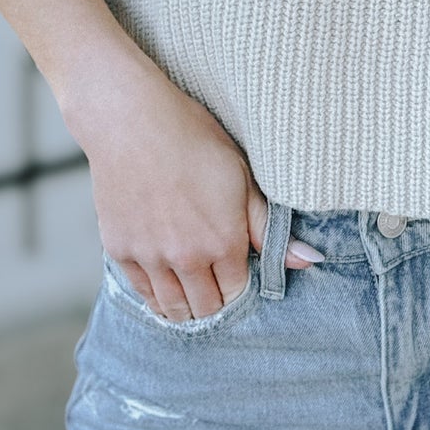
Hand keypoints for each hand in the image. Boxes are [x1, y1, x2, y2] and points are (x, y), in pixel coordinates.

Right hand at [73, 63, 323, 320]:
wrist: (132, 120)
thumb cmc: (192, 138)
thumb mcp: (240, 175)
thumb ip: (268, 226)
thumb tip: (308, 260)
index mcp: (223, 242)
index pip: (237, 294)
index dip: (241, 287)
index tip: (238, 274)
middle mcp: (187, 259)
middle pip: (206, 309)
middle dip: (215, 302)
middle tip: (215, 285)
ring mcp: (150, 258)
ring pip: (173, 309)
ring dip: (186, 307)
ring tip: (192, 292)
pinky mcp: (120, 251)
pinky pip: (142, 293)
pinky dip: (156, 295)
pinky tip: (164, 283)